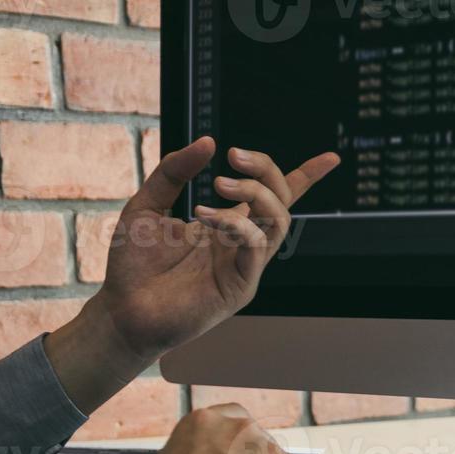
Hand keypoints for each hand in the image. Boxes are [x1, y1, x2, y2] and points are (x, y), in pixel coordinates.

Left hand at [46, 138, 338, 411]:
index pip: (275, 197)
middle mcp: (242, 244)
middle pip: (281, 200)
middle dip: (266, 170)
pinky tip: (206, 217)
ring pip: (279, 221)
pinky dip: (237, 224)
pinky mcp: (240, 286)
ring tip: (219, 184)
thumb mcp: (147, 203)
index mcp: (228, 225)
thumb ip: (173, 171)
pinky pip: (257, 247)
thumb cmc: (135, 264)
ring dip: (256, 193)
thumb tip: (208, 142)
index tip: (331, 159)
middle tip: (233, 155)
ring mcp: (244, 265)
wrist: (123, 311)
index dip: (306, 177)